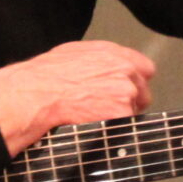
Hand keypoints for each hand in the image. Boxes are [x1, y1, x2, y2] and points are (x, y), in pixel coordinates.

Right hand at [0, 41, 153, 153]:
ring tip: (94, 116)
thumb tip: (106, 68)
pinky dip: (112, 128)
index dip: (136, 81)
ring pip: (134, 111)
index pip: (145, 68)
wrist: (37, 94)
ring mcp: (126, 92)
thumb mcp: (74, 53)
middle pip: (143, 92)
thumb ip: (100, 59)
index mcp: (114, 54)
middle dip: (130, 101)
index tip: (127, 90)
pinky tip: (94, 123)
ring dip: (119, 116)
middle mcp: (125, 69)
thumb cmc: (47, 75)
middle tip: (107, 108)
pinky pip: (125, 126)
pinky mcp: (122, 113)